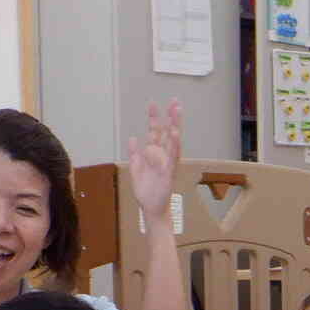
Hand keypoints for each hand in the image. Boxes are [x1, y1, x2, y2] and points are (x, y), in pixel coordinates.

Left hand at [127, 100, 182, 216]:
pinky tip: (175, 134)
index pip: (155, 132)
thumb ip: (134, 153)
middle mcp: (163, 156)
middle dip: (170, 117)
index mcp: (154, 154)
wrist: (151, 208)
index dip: (154, 118)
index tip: (154, 104)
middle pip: (167, 132)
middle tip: (174, 102)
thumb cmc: (146, 190)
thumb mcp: (135, 168)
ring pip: (173, 141)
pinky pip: (173, 156)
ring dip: (175, 126)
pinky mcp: (169, 172)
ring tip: (176, 113)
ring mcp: (167, 163)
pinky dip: (175, 145)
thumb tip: (133, 138)